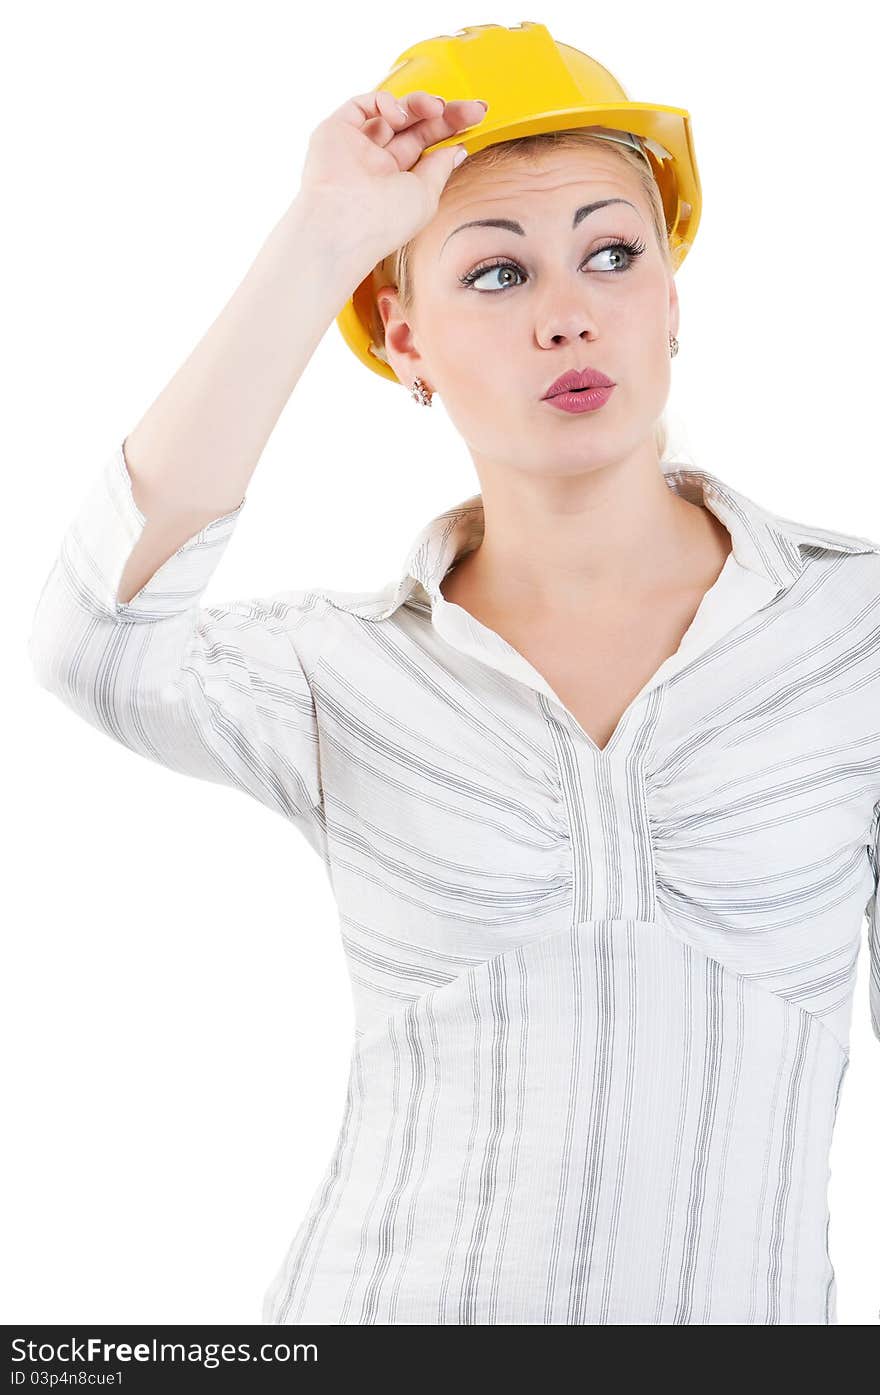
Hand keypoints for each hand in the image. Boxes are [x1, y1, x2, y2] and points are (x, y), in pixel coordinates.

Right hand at [298, 89, 489, 263]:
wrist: (344, 224)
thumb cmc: (383, 221)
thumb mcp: (426, 196)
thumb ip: (439, 169)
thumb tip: (456, 149)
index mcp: (396, 182)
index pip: (426, 145)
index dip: (451, 128)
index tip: (477, 117)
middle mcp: (376, 163)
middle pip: (414, 126)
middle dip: (444, 113)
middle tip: (473, 108)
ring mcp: (356, 147)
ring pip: (392, 112)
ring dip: (419, 104)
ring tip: (437, 108)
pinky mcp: (336, 131)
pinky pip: (363, 105)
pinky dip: (385, 103)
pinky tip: (400, 116)